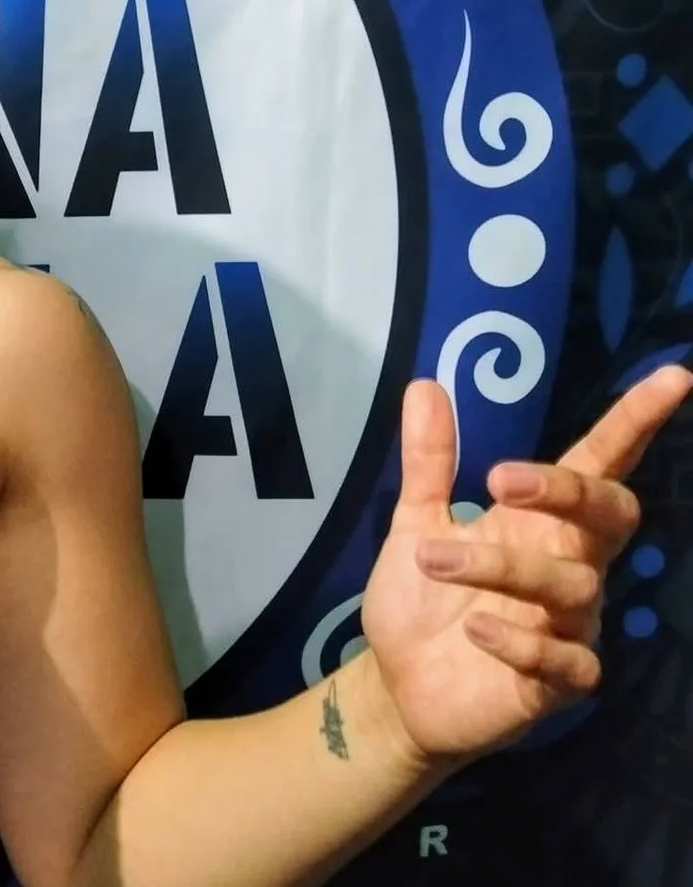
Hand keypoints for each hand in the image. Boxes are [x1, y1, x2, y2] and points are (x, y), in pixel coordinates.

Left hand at [359, 364, 691, 765]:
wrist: (399, 687)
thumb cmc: (422, 599)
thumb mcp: (414, 521)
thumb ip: (428, 461)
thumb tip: (425, 384)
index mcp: (541, 524)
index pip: (601, 465)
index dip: (637, 422)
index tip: (673, 377)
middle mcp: (569, 567)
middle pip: (611, 518)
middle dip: (567, 492)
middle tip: (498, 479)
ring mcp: (569, 626)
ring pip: (574, 585)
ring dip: (499, 566)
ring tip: (432, 558)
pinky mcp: (556, 684)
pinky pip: (567, 660)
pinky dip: (522, 641)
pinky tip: (477, 630)